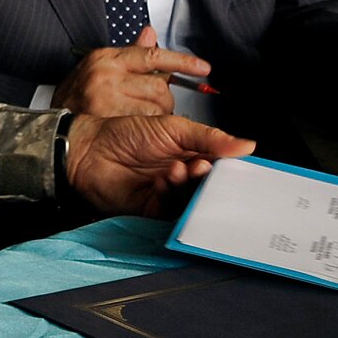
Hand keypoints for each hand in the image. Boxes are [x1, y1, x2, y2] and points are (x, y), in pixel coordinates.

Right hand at [51, 26, 210, 116]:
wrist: (52, 128)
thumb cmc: (76, 98)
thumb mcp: (98, 68)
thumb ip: (129, 53)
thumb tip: (150, 33)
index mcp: (105, 58)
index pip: (152, 54)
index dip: (182, 61)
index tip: (203, 68)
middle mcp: (105, 75)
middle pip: (159, 84)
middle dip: (164, 97)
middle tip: (154, 103)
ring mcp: (107, 97)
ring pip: (157, 104)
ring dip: (159, 112)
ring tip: (141, 115)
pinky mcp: (110, 118)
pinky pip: (148, 122)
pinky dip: (150, 125)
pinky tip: (138, 127)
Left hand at [63, 113, 254, 216]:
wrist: (91, 148)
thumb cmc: (125, 133)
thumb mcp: (173, 128)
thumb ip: (210, 138)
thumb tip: (247, 145)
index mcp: (193, 154)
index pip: (222, 166)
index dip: (232, 167)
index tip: (242, 166)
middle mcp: (185, 176)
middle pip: (211, 186)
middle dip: (212, 179)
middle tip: (206, 167)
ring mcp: (171, 193)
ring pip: (195, 199)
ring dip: (191, 184)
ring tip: (181, 168)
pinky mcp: (155, 208)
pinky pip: (174, 209)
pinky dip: (172, 193)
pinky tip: (164, 179)